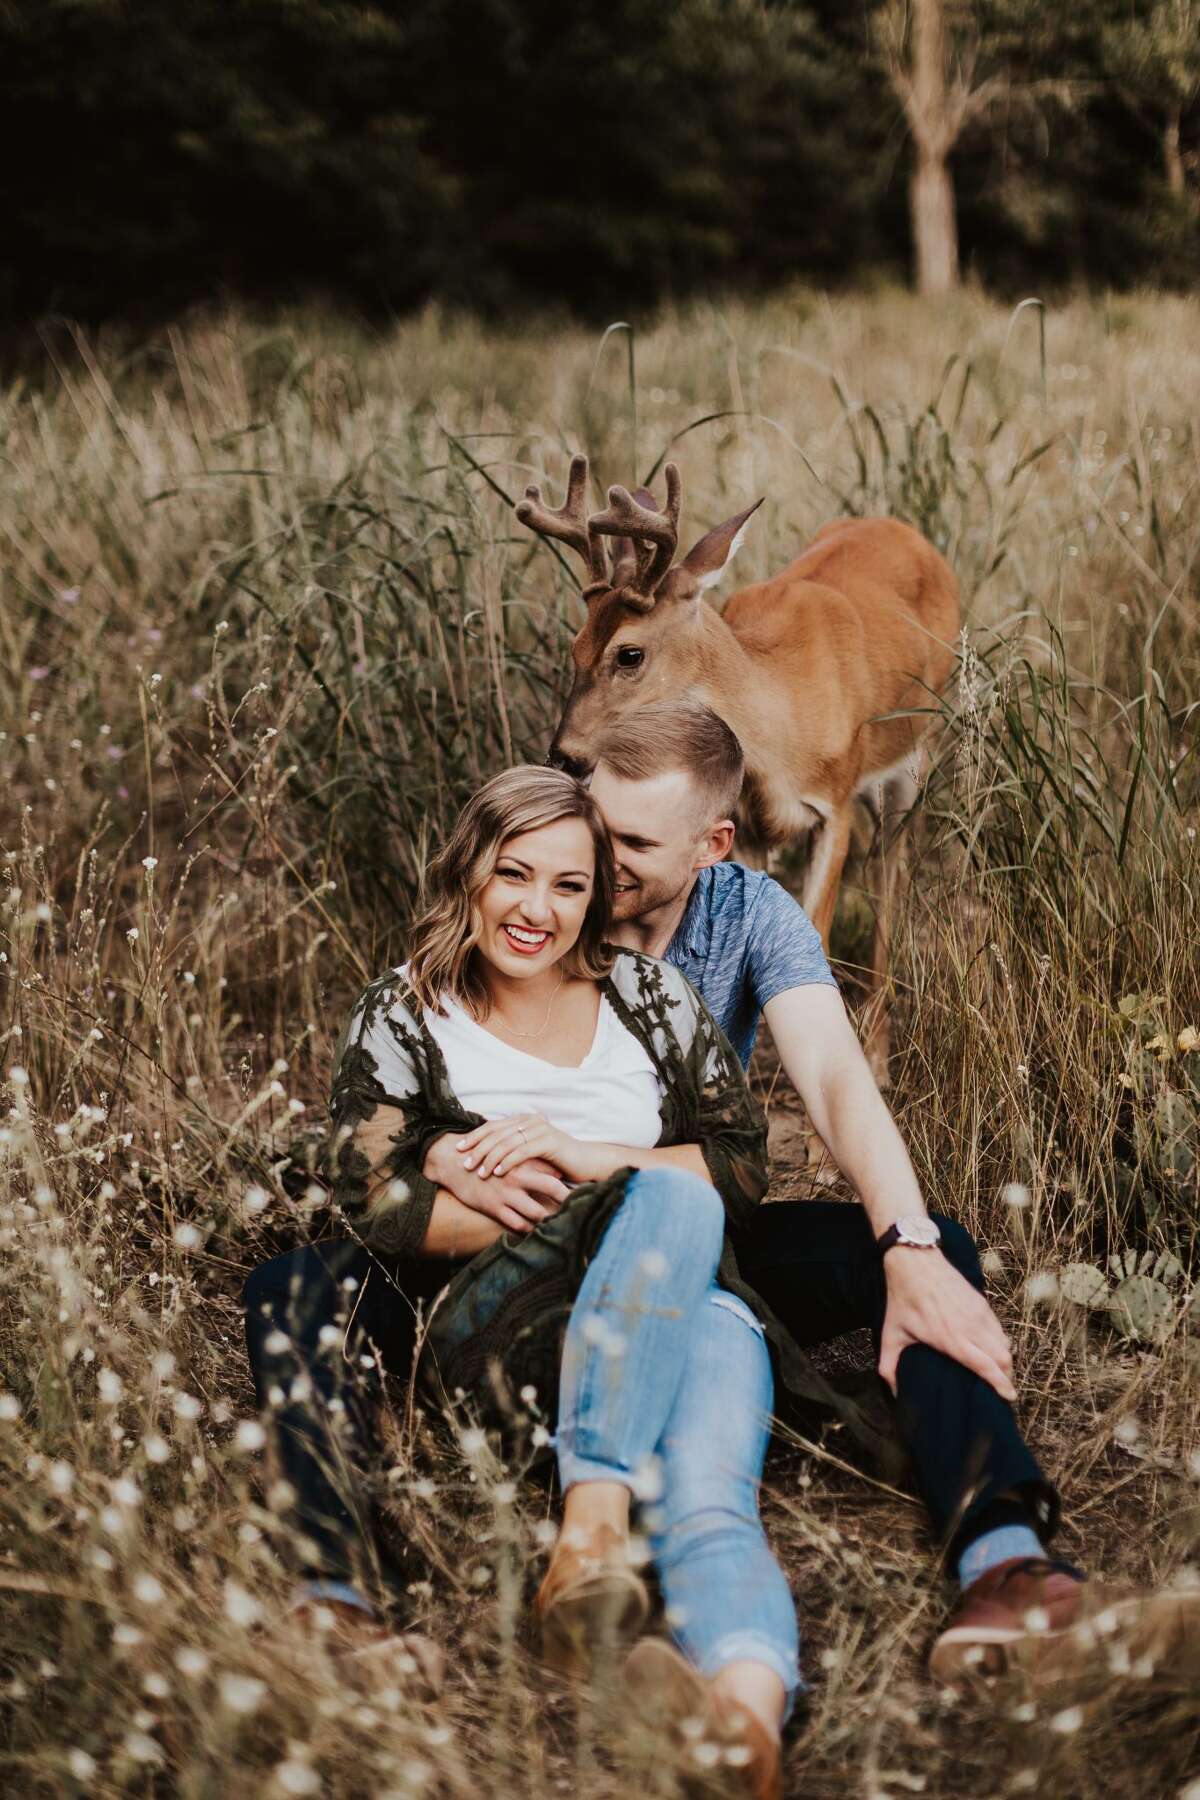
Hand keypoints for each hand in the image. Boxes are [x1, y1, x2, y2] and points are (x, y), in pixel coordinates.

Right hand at [423, 1134, 570, 1233]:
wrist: (455, 1165)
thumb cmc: (487, 1160)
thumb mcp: (510, 1156)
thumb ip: (534, 1163)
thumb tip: (559, 1173)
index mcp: (523, 1161)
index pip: (555, 1173)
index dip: (572, 1183)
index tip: (587, 1192)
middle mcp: (518, 1177)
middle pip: (552, 1190)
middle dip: (569, 1201)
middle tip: (583, 1210)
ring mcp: (506, 1194)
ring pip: (536, 1212)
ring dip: (551, 1220)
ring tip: (564, 1228)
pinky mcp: (494, 1207)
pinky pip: (517, 1223)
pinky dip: (529, 1230)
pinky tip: (538, 1234)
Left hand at [454, 1114, 594, 1184]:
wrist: (585, 1162)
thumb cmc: (555, 1161)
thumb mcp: (530, 1152)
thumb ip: (511, 1148)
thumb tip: (481, 1155)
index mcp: (523, 1120)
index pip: (492, 1126)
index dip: (474, 1136)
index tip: (458, 1149)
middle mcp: (530, 1120)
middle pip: (497, 1133)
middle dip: (478, 1149)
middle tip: (465, 1164)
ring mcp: (541, 1129)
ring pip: (507, 1142)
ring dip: (490, 1158)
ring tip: (479, 1172)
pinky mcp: (550, 1141)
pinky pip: (523, 1151)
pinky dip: (508, 1162)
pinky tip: (498, 1173)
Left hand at [878, 1249, 1016, 1401]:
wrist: (915, 1261)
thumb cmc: (903, 1298)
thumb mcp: (891, 1334)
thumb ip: (889, 1365)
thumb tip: (893, 1392)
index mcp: (951, 1339)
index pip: (986, 1367)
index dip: (1001, 1384)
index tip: (1010, 1397)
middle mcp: (971, 1328)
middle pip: (1003, 1358)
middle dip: (1007, 1376)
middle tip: (1002, 1388)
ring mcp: (978, 1313)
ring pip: (1004, 1343)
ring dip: (1005, 1360)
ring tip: (999, 1372)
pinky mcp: (981, 1302)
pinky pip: (999, 1328)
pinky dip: (1001, 1342)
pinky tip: (993, 1348)